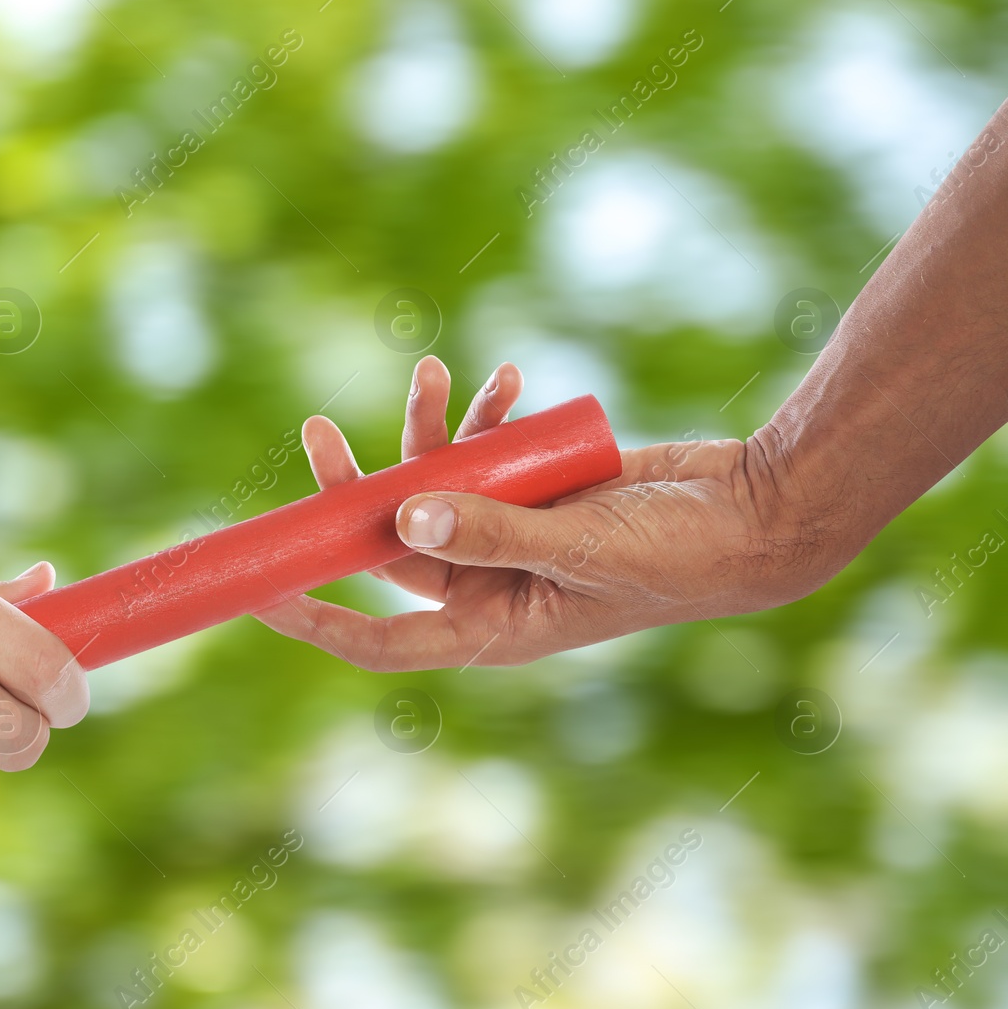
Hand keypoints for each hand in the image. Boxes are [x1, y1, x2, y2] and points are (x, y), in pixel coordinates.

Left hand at [254, 356, 834, 669]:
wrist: (752, 510)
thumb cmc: (676, 553)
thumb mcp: (579, 547)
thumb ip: (491, 531)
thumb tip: (403, 520)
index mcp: (490, 627)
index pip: (379, 637)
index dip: (314, 618)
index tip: (257, 589)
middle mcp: (487, 584)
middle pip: (389, 544)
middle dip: (352, 487)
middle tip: (315, 431)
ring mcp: (509, 532)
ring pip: (433, 484)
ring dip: (428, 429)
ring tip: (435, 372)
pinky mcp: (534, 488)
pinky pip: (486, 453)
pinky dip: (488, 416)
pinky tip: (511, 379)